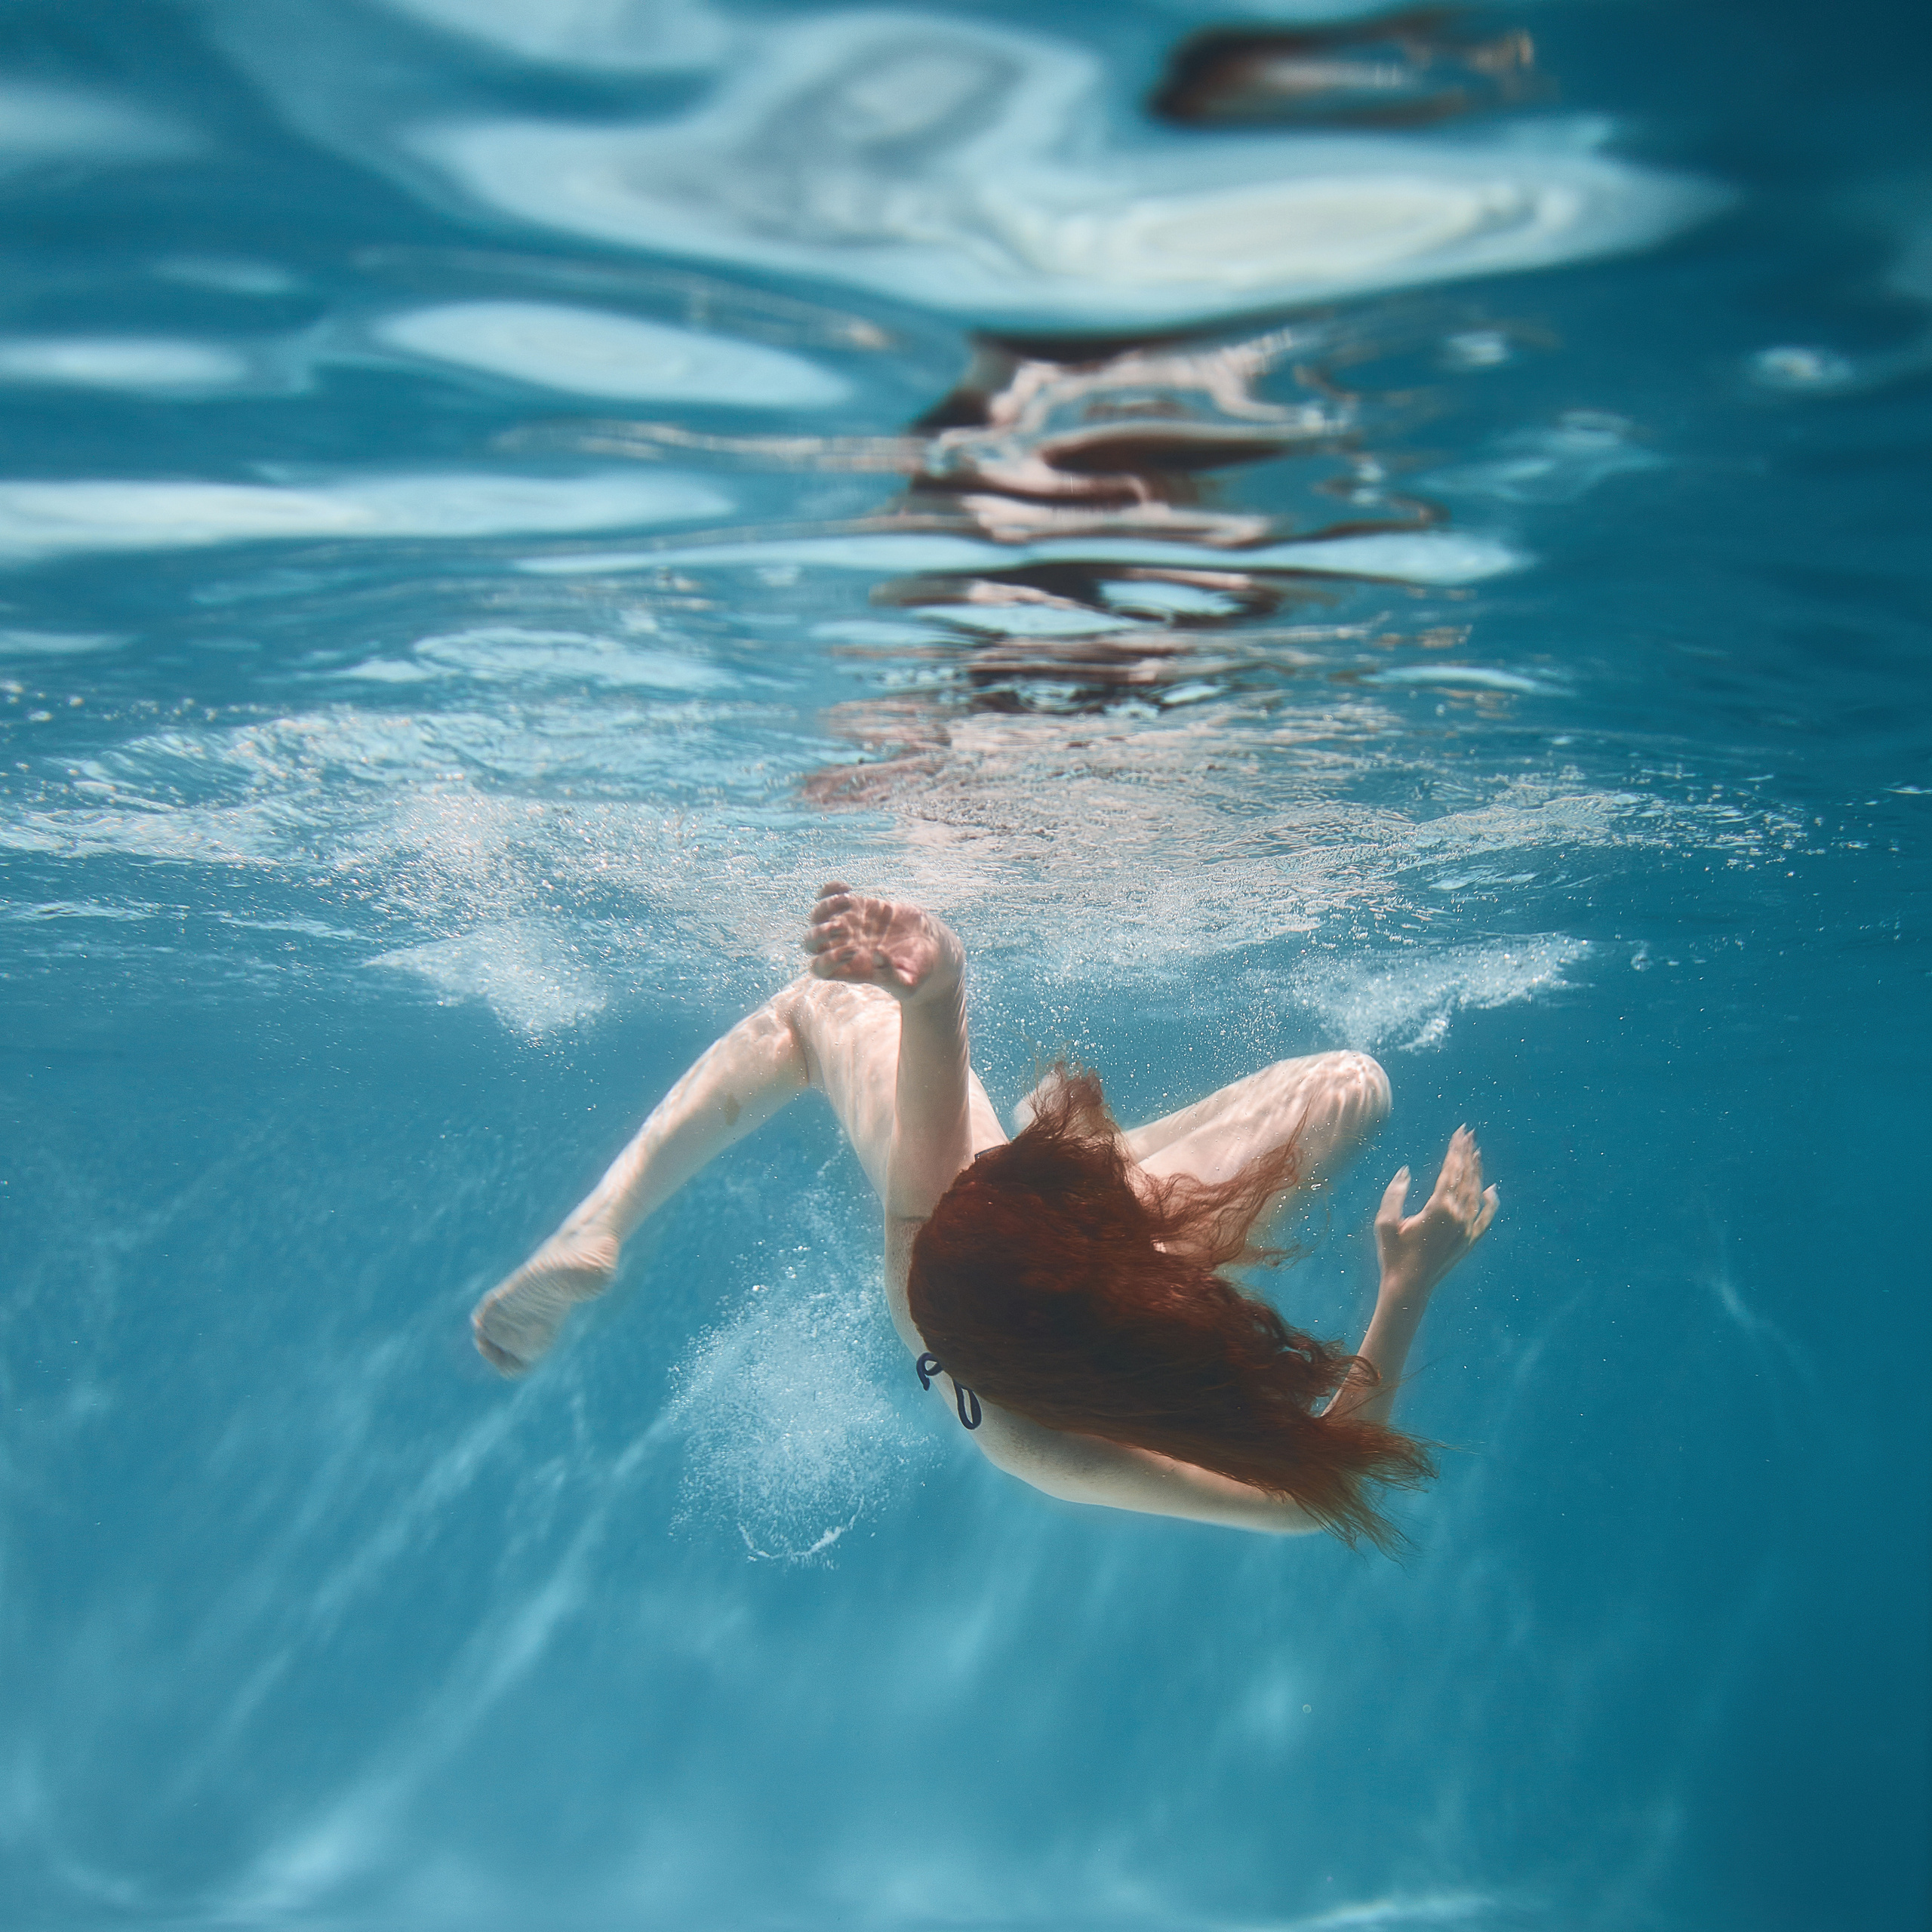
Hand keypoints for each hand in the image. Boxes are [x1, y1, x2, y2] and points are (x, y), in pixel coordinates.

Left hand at [802, 884, 960, 1006]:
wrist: (930, 948)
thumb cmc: (918, 971)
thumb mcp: (910, 983)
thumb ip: (892, 977)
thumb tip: (875, 955)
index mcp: (850, 969)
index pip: (820, 968)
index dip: (828, 959)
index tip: (854, 951)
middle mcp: (844, 947)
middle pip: (810, 943)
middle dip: (819, 933)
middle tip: (844, 928)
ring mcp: (849, 925)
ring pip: (816, 917)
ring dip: (824, 908)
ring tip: (847, 902)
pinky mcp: (858, 907)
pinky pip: (830, 896)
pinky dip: (830, 890)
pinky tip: (847, 888)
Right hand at [1374, 1125, 1498, 1300]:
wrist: (1408, 1287)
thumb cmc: (1393, 1254)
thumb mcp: (1385, 1221)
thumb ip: (1395, 1193)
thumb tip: (1405, 1170)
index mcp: (1438, 1208)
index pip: (1451, 1170)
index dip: (1456, 1149)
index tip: (1460, 1132)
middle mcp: (1458, 1216)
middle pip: (1466, 1177)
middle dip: (1467, 1153)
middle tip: (1470, 1133)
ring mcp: (1466, 1229)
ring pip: (1476, 1193)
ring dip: (1477, 1171)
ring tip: (1476, 1152)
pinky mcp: (1469, 1241)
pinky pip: (1486, 1218)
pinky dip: (1491, 1203)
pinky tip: (1493, 1190)